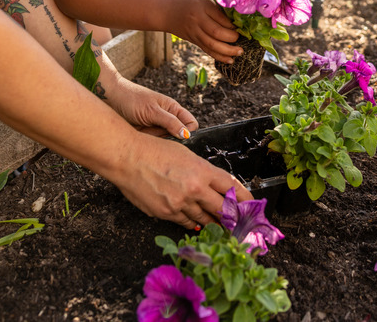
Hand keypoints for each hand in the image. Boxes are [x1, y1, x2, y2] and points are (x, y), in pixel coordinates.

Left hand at [106, 78, 198, 138]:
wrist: (108, 99)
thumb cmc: (131, 98)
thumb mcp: (152, 111)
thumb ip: (170, 122)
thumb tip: (186, 134)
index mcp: (173, 109)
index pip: (191, 124)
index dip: (188, 132)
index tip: (178, 138)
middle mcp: (167, 119)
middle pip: (179, 136)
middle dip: (172, 140)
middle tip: (158, 138)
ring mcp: (156, 128)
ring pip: (166, 143)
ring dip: (158, 143)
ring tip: (145, 135)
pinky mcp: (146, 135)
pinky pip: (153, 145)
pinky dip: (149, 145)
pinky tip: (140, 139)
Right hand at [112, 134, 254, 228]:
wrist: (127, 158)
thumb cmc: (154, 151)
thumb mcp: (185, 155)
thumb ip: (202, 172)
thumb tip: (215, 187)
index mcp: (202, 171)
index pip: (231, 187)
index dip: (243, 198)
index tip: (250, 204)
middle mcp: (194, 189)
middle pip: (222, 208)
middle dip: (232, 216)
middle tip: (239, 221)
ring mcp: (180, 203)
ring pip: (204, 219)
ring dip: (213, 222)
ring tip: (220, 225)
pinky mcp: (166, 213)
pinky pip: (185, 222)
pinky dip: (193, 223)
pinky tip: (198, 224)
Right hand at [163, 0, 243, 63]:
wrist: (165, 12)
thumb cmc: (187, 2)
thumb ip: (216, 6)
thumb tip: (238, 17)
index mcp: (202, 6)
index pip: (220, 18)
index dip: (232, 25)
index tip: (241, 27)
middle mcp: (197, 20)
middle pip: (216, 33)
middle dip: (232, 38)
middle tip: (241, 39)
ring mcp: (194, 32)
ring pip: (212, 44)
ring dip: (228, 51)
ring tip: (239, 52)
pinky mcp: (194, 40)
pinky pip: (207, 50)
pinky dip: (219, 56)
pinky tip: (230, 59)